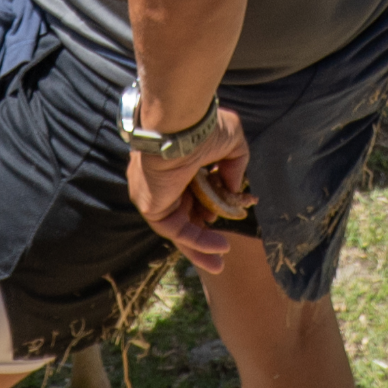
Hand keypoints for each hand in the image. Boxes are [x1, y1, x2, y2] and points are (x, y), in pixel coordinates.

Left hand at [126, 109, 254, 270]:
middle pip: (184, 214)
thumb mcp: (231, 142)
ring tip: (220, 263)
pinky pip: (177, 231)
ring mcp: (156, 195)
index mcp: (178, 164)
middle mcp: (164, 182)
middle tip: (222, 248)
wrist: (179, 124)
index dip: (211, 204)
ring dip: (201, 247)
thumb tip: (233, 189)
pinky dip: (198, 242)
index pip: (193, 191)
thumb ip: (234, 166)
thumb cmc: (202, 126)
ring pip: (180, 228)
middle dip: (203, 234)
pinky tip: (220, 247)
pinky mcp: (152, 207)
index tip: (229, 209)